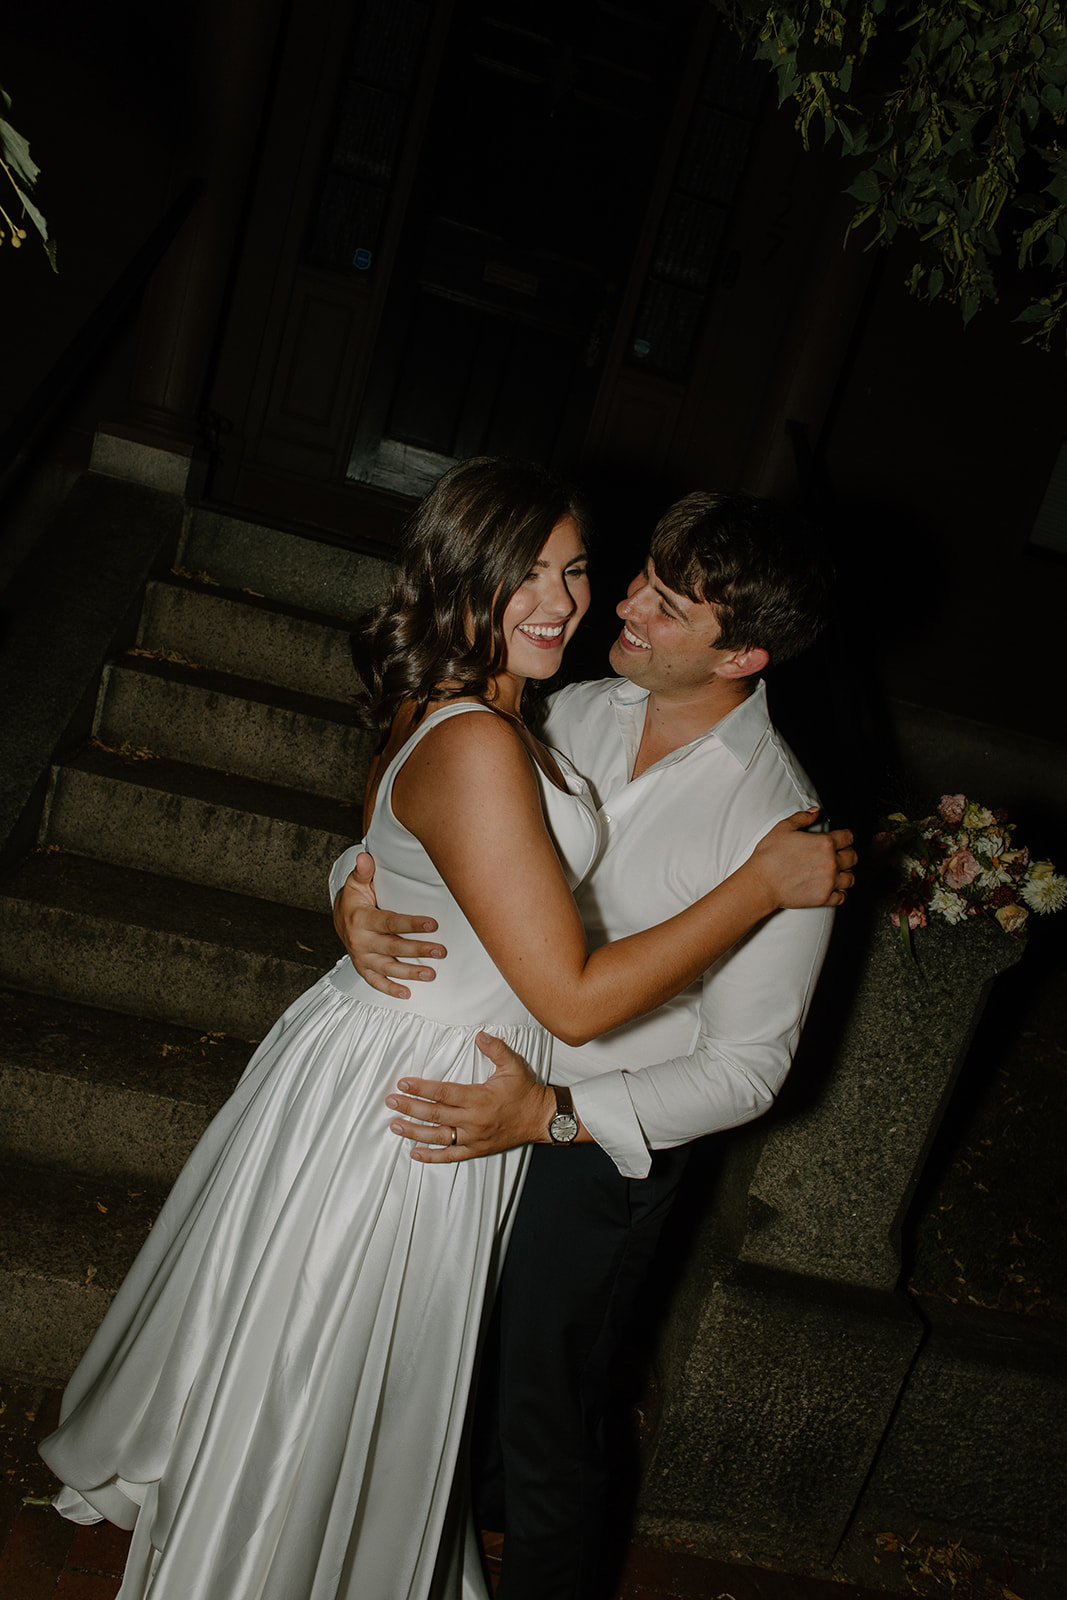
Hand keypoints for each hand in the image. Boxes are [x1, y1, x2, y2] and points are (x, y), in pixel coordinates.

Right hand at [333, 851, 445, 998]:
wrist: (339, 916)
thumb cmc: (356, 897)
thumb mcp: (357, 882)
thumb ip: (363, 871)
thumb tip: (364, 856)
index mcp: (360, 918)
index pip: (389, 922)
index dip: (411, 923)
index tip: (434, 924)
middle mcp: (359, 940)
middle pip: (392, 947)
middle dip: (418, 950)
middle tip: (442, 951)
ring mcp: (361, 956)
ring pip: (387, 968)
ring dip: (410, 972)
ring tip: (432, 974)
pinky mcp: (362, 967)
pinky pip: (374, 981)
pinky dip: (389, 989)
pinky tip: (407, 994)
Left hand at [385, 1032, 553, 1160]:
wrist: (541, 1119)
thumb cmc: (525, 1091)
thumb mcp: (513, 1065)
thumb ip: (496, 1049)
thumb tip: (480, 1035)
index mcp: (479, 1098)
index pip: (443, 1093)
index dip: (421, 1089)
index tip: (403, 1084)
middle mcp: (473, 1120)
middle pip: (435, 1115)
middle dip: (410, 1108)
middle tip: (390, 1102)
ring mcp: (474, 1137)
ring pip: (438, 1137)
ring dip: (414, 1132)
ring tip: (394, 1125)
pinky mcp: (477, 1150)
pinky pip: (451, 1156)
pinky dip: (432, 1156)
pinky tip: (414, 1153)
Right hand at [749, 809, 856, 909]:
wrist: (761, 883)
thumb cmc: (769, 856)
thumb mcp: (783, 828)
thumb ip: (803, 817)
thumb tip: (816, 811)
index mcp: (824, 843)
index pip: (849, 837)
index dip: (847, 836)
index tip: (844, 839)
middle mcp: (831, 862)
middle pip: (853, 857)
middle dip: (848, 854)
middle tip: (841, 855)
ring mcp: (829, 882)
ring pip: (850, 878)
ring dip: (846, 873)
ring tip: (838, 872)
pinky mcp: (824, 898)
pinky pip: (843, 896)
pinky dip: (841, 892)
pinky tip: (834, 888)